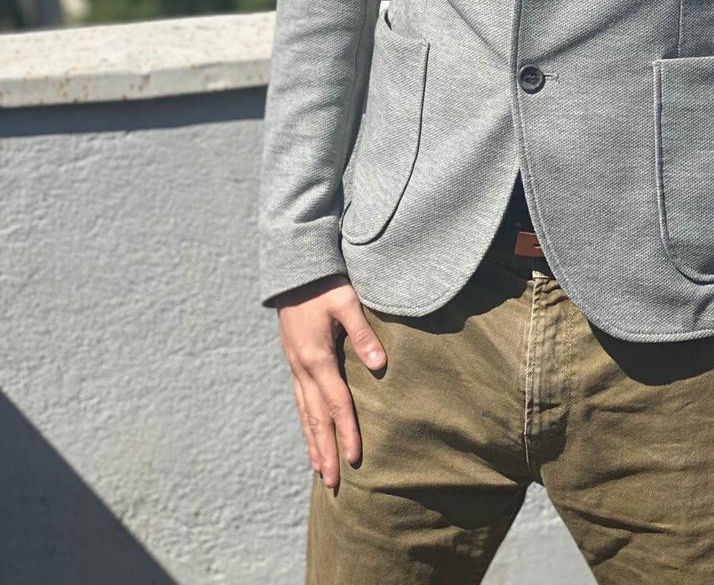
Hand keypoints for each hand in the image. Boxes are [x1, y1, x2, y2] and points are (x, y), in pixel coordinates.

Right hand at [276, 274, 386, 491]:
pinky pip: (299, 400)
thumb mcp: (347, 302)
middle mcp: (302, 367)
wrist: (294, 268)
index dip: (347, 432)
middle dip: (325, 451)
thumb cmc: (325, 283)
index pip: (336, 403)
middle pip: (316, 418)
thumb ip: (364, 333)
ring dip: (313, 442)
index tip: (355, 460)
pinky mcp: (294, 361)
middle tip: (333, 484)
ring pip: (304, 413)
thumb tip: (380, 366)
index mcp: (316, 356)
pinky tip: (310, 435)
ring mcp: (295, 366)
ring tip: (320, 471)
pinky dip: (305, 423)